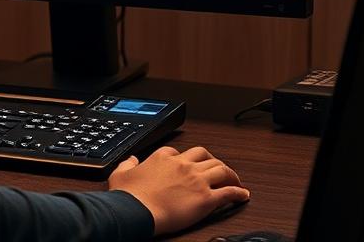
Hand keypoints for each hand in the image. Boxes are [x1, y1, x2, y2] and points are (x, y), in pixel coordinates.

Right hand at [107, 146, 249, 235]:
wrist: (137, 211)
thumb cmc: (129, 196)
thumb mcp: (120, 174)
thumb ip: (127, 164)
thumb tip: (131, 160)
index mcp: (163, 157)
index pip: (180, 152)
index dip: (186, 158)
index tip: (188, 165)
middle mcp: (183, 165)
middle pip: (205, 155)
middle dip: (213, 160)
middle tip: (217, 168)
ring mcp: (196, 180)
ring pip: (221, 169)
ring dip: (230, 174)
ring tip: (234, 180)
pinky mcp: (206, 198)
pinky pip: (228, 192)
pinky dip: (238, 192)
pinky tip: (242, 195)